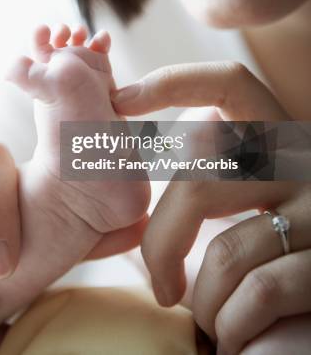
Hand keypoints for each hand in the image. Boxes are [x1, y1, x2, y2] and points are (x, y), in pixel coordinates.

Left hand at [111, 61, 310, 353]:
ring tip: (206, 316)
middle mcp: (302, 162)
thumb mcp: (243, 196)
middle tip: (160, 283)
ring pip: (225, 251)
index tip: (120, 99)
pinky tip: (232, 332)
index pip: (229, 84)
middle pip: (199, 181)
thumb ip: (203, 171)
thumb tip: (119, 147)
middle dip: (162, 241)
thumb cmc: (266, 248)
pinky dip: (231, 324)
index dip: (173, 81)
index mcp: (274, 138)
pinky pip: (256, 293)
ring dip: (202, 299)